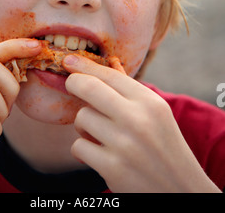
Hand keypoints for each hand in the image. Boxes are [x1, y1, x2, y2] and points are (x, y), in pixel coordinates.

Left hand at [63, 55, 220, 192]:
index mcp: (149, 102)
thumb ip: (130, 90)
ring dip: (83, 124)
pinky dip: (83, 149)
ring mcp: (124, 144)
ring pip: (81, 118)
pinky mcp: (112, 168)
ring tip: (97, 133)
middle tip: (70, 84)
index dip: (85, 65)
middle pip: (89, 88)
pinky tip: (97, 153)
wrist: (181, 190)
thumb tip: (108, 63)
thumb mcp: (156, 113)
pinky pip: (78, 146)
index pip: (110, 74)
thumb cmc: (164, 145)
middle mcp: (137, 119)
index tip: (69, 60)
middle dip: (73, 82)